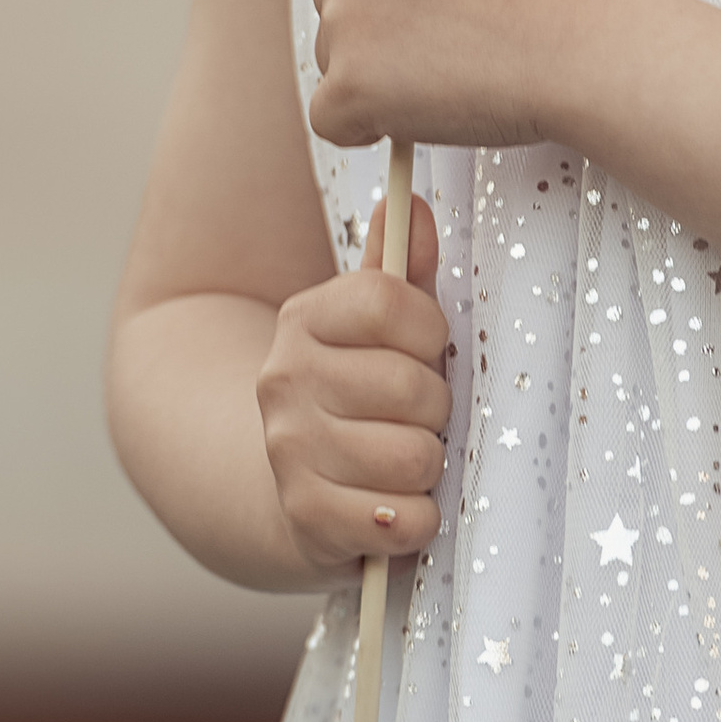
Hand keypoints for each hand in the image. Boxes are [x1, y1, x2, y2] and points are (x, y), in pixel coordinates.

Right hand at [255, 195, 453, 581]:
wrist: (290, 493)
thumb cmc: (359, 400)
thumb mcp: (377, 331)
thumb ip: (400, 270)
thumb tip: (410, 200)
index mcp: (304, 319)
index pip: (391, 301)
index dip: (428, 330)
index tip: (424, 350)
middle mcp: (284, 379)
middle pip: (412, 385)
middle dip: (437, 409)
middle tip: (418, 419)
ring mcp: (288, 450)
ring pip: (414, 455)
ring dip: (428, 467)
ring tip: (406, 462)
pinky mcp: (305, 517)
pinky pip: (401, 519)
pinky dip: (416, 521)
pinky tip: (396, 507)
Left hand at [303, 0, 583, 152]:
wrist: (567, 45)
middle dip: (369, 16)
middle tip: (437, 31)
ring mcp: (342, 22)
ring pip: (333, 55)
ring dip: (374, 70)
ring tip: (446, 68)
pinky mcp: (348, 87)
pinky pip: (331, 116)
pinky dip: (365, 123)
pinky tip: (414, 111)